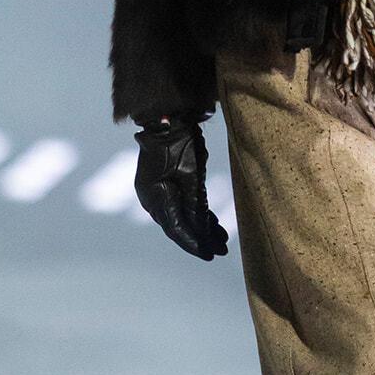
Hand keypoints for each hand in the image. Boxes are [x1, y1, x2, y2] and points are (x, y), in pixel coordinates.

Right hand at [133, 116, 228, 260]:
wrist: (169, 120)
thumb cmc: (180, 143)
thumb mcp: (191, 174)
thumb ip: (195, 202)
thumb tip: (202, 228)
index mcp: (154, 196)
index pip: (175, 227)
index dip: (193, 243)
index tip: (208, 254)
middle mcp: (153, 199)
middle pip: (179, 226)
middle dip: (200, 239)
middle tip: (220, 252)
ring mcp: (159, 193)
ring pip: (183, 219)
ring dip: (202, 229)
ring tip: (221, 242)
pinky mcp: (168, 188)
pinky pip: (183, 207)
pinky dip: (198, 216)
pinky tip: (213, 226)